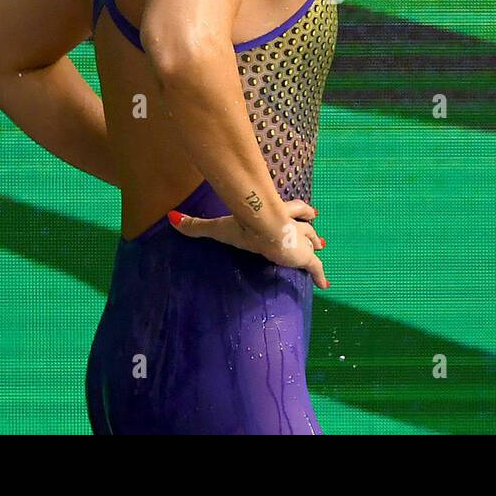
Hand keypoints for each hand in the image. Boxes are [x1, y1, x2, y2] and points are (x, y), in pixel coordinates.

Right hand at [168, 199, 328, 288]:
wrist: (264, 225)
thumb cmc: (243, 224)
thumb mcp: (218, 226)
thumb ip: (196, 225)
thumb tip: (170, 218)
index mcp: (273, 215)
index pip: (288, 210)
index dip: (295, 210)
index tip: (305, 211)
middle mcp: (288, 224)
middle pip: (303, 222)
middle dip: (308, 224)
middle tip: (316, 226)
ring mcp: (298, 240)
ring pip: (311, 239)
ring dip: (315, 241)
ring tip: (321, 245)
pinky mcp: (303, 255)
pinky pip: (314, 267)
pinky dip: (319, 275)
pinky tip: (324, 285)